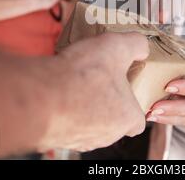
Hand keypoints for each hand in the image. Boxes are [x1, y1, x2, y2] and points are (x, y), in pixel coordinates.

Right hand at [39, 32, 148, 152]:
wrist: (42, 95)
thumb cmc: (83, 76)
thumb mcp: (118, 46)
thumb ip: (136, 45)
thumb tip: (142, 47)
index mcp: (127, 118)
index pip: (138, 121)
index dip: (131, 105)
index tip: (123, 89)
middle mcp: (107, 135)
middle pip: (112, 121)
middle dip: (105, 101)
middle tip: (96, 79)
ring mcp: (81, 139)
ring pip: (88, 123)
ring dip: (82, 106)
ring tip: (75, 82)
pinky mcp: (56, 138)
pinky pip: (64, 124)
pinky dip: (63, 110)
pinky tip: (59, 92)